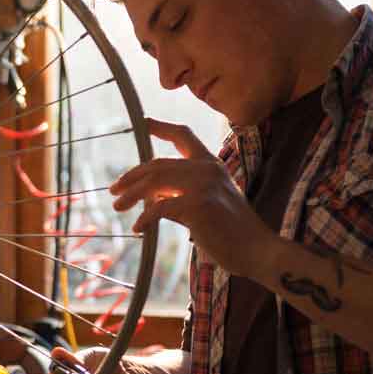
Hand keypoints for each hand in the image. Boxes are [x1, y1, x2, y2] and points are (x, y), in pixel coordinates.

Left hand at [109, 118, 276, 277]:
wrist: (258, 252)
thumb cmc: (232, 234)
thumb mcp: (205, 205)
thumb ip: (181, 194)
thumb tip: (150, 197)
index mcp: (211, 165)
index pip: (184, 136)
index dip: (161, 127)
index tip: (143, 122)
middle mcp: (207, 168)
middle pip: (157, 164)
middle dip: (131, 177)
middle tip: (114, 190)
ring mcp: (204, 184)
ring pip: (154, 182)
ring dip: (131, 195)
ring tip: (118, 206)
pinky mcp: (198, 204)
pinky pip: (159, 207)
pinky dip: (145, 218)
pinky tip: (139, 228)